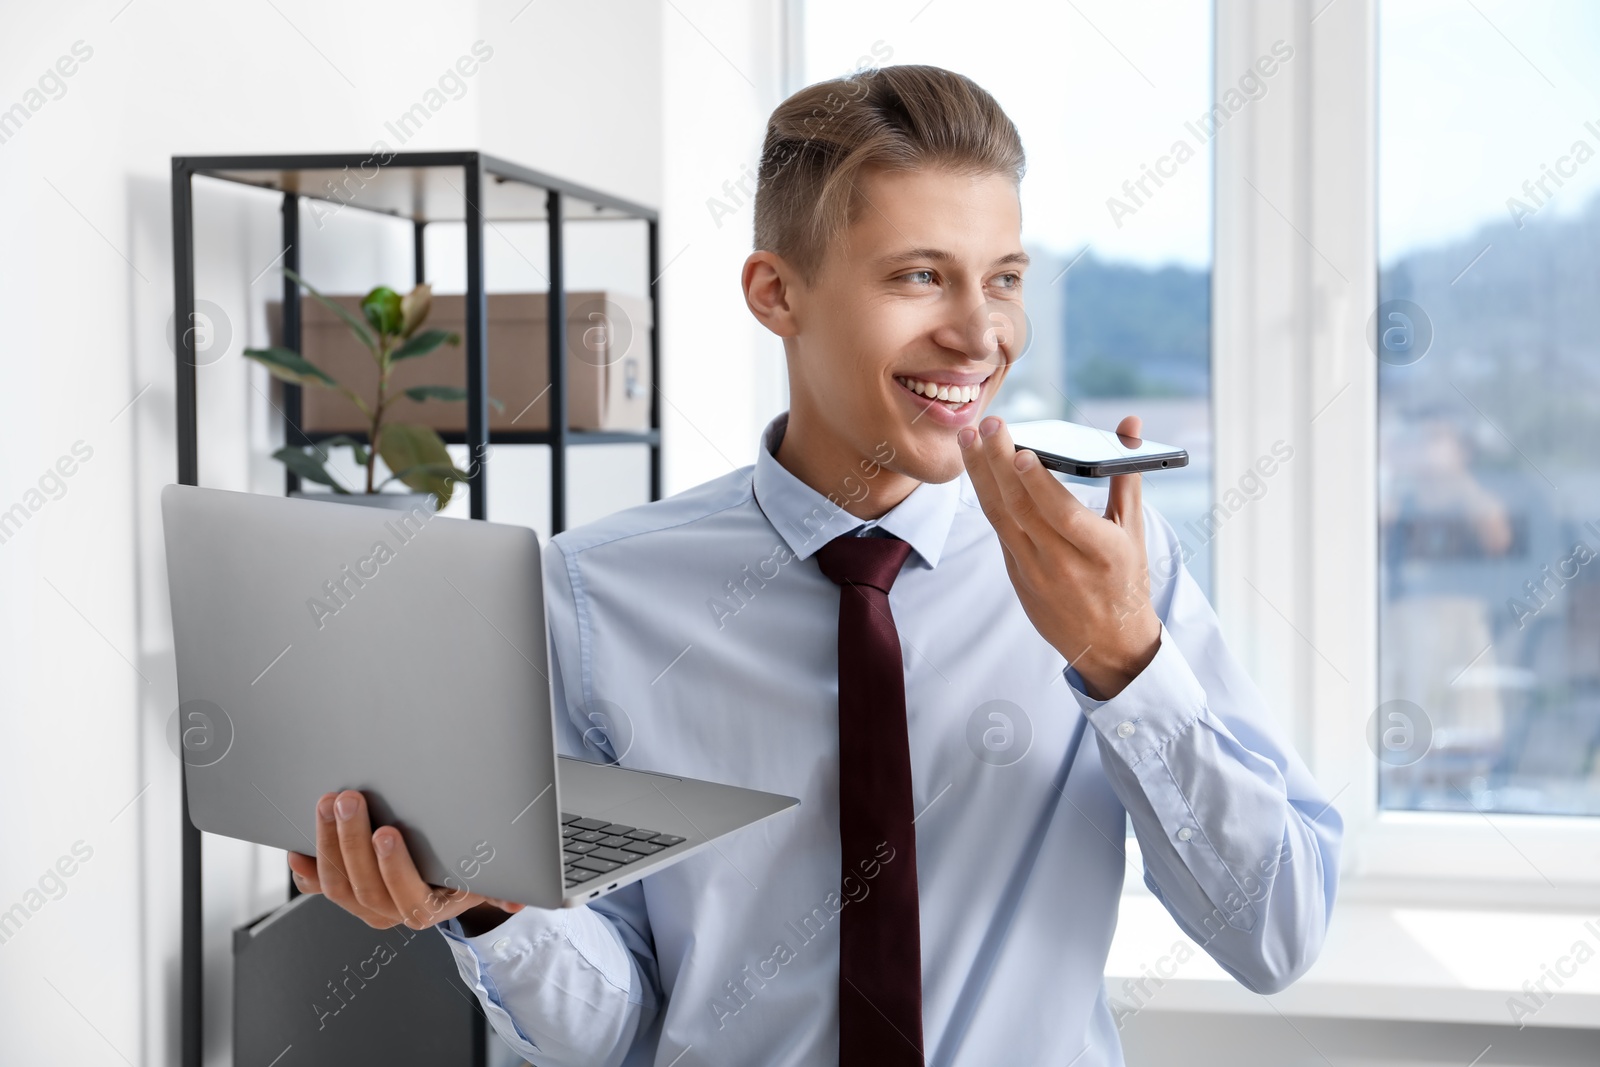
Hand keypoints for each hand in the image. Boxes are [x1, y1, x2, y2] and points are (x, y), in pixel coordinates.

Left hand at [287, 790, 524, 934]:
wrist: (444, 883)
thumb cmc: (464, 870)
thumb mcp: (488, 874)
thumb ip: (504, 884)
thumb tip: (521, 896)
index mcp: (428, 908)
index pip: (407, 896)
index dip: (393, 867)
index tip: (388, 832)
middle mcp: (392, 911)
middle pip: (363, 885)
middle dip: (352, 840)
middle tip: (349, 800)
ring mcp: (364, 904)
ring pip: (337, 884)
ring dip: (328, 842)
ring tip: (329, 804)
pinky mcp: (344, 891)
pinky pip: (318, 886)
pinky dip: (306, 869)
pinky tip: (299, 847)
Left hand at [959, 414, 1160, 699]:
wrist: (1108, 644)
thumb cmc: (1126, 580)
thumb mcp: (1135, 532)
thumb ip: (1127, 475)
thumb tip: (1130, 423)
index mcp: (1101, 552)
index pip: (1062, 513)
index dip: (1039, 483)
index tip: (1020, 451)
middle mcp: (1063, 564)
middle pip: (1022, 508)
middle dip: (999, 462)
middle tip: (988, 424)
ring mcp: (1034, 572)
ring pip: (1000, 517)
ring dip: (981, 475)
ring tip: (968, 438)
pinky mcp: (1016, 576)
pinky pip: (998, 529)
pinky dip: (986, 496)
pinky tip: (977, 468)